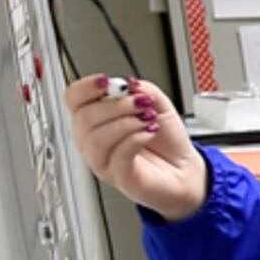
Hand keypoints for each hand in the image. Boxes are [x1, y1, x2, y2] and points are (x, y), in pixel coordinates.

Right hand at [69, 74, 211, 222]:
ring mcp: (104, 161)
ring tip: (147, 119)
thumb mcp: (158, 104)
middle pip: (83, 117)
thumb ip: (141, 89)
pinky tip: (149, 132)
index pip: (74, 99)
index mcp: (97, 118)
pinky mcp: (120, 177)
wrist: (186, 169)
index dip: (85, 87)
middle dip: (115, 105)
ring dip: (125, 123)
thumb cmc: (167, 141)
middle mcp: (94, 140)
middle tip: (141, 103)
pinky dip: (135, 139)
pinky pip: (117, 156)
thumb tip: (126, 83)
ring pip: (95, 139)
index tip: (106, 81)